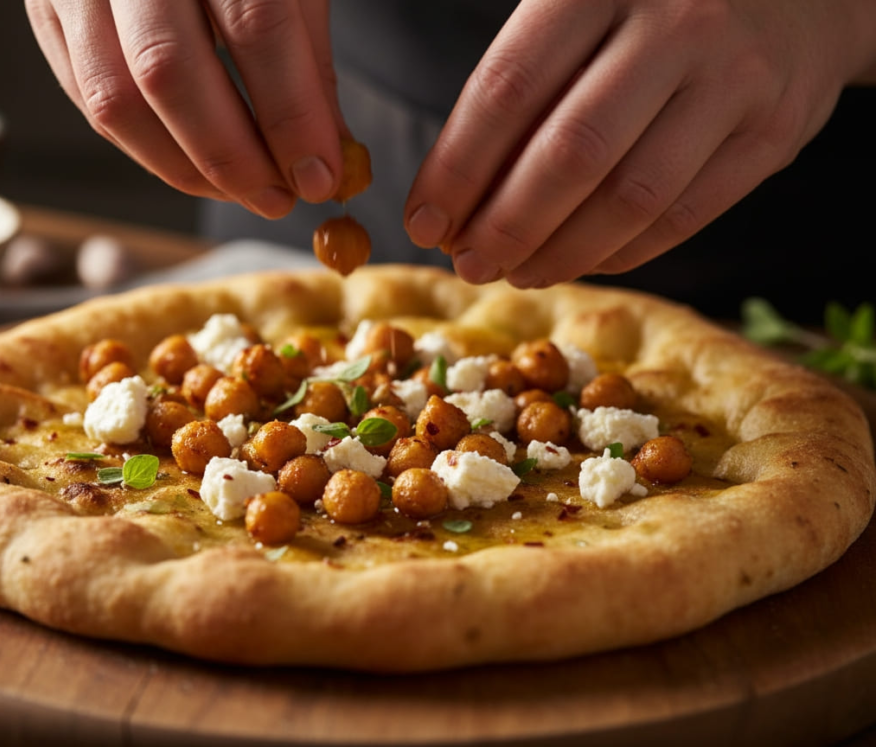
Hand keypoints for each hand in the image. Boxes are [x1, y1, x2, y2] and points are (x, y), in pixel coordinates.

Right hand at [25, 0, 344, 218]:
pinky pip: (87, 96)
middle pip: (170, 71)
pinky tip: (190, 160)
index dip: (291, 116)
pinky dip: (144, 146)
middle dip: (231, 157)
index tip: (320, 178)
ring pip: (115, 99)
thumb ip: (307, 60)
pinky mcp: (45, 5)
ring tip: (238, 189)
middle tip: (278, 198)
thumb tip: (326, 158)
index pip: (256, 27)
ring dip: (183, 167)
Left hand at [404, 0, 875, 287]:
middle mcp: (676, 23)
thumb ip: (524, 83)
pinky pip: (684, 216)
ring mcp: (733, 80)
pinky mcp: (774, 133)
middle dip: (504, 225)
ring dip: (559, 252)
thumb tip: (453, 195)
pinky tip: (578, 263)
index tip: (423, 222)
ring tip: (515, 273)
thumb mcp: (582, 4)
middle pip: (570, 153)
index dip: (456, 169)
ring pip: (630, 196)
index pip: (508, 88)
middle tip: (466, 263)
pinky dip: (621, 253)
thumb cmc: (656, 4)